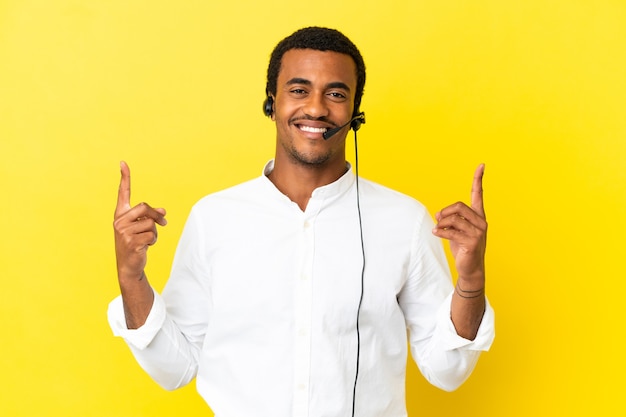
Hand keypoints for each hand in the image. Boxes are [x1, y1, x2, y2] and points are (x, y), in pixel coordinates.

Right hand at [113, 161, 166, 280]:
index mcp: (121, 214)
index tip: (123, 162)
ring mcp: (123, 231)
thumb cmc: (136, 243)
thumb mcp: (143, 227)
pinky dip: (154, 241)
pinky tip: (146, 247)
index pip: (123, 192)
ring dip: (155, 232)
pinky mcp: (131, 242)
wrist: (129, 265)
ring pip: (151, 223)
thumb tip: (163, 211)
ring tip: (147, 240)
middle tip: (163, 223)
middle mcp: (119, 220)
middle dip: (156, 215)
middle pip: (145, 206)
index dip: (124, 177)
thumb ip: (151, 216)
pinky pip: (152, 235)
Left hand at [432, 164, 486, 285]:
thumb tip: (439, 214)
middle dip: (445, 211)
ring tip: (438, 229)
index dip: (478, 179)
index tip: (482, 165)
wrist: (470, 268)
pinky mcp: (472, 242)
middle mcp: (481, 222)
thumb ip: (450, 219)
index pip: (478, 194)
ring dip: (441, 224)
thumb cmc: (463, 247)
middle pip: (459, 206)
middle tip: (439, 218)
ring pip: (454, 219)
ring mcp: (478, 232)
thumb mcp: (456, 230)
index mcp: (478, 216)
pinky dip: (441, 231)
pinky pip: (452, 232)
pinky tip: (437, 233)